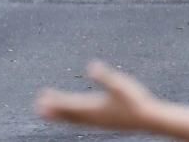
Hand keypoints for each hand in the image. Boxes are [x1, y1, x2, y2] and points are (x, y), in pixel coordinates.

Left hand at [36, 61, 158, 132]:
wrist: (151, 119)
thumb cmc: (136, 100)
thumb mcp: (120, 84)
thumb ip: (105, 76)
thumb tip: (92, 65)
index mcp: (95, 106)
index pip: (70, 104)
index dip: (55, 101)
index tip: (42, 97)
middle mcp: (94, 116)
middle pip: (69, 114)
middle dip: (54, 110)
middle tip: (37, 108)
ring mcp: (99, 121)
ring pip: (74, 120)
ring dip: (61, 116)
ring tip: (47, 113)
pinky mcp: (104, 123)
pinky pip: (83, 122)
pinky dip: (73, 120)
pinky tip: (71, 118)